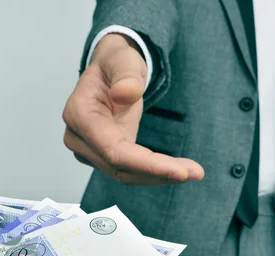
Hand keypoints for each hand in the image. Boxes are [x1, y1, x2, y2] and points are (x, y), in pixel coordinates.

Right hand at [62, 33, 203, 185]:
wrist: (109, 71)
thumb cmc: (115, 64)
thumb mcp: (124, 59)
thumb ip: (126, 75)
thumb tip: (125, 94)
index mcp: (80, 115)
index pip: (114, 150)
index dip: (146, 164)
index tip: (179, 171)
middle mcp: (78, 138)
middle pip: (120, 168)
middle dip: (158, 173)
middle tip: (196, 172)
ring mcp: (88, 150)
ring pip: (125, 174)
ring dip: (159, 176)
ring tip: (193, 172)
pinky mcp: (103, 156)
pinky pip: (129, 171)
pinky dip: (154, 172)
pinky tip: (178, 169)